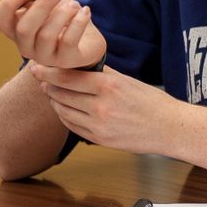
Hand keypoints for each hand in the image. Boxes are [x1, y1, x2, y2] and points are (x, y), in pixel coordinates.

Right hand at [0, 0, 106, 69]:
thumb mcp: (45, 3)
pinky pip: (68, 41)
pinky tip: (84, 12)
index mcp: (16, 30)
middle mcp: (26, 46)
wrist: (88, 40)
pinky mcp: (66, 60)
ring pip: (46, 35)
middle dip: (41, 6)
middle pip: (24, 29)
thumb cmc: (62, 20)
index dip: (9, 2)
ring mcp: (45, 56)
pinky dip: (78, 22)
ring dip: (63, 14)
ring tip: (74, 5)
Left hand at [28, 63, 183, 156]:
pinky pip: (72, 126)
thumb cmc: (152, 102)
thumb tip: (81, 66)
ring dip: (55, 101)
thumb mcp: (129, 81)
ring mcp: (99, 125)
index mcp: (109, 87)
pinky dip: (65, 116)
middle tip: (41, 79)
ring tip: (52, 93)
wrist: (169, 128)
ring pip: (64, 111)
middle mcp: (101, 106)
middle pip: (62, 94)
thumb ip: (103, 75)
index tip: (37, 67)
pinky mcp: (99, 139)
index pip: (68, 78)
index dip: (49, 72)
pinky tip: (64, 109)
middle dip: (49, 86)